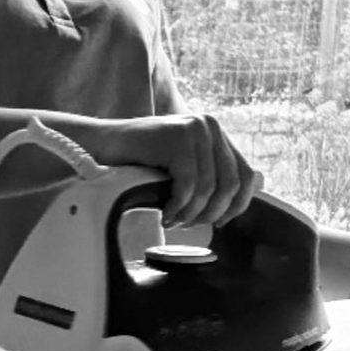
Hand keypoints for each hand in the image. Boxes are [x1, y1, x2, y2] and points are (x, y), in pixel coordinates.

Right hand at [95, 112, 260, 228]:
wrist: (103, 144)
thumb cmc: (141, 159)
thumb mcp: (184, 164)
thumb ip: (210, 173)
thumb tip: (243, 199)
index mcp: (215, 131)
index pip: (246, 173)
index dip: (237, 204)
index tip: (221, 221)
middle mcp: (209, 126)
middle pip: (231, 184)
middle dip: (211, 213)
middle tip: (189, 224)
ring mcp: (194, 129)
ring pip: (208, 188)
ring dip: (191, 212)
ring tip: (174, 219)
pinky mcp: (177, 138)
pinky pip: (188, 185)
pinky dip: (177, 206)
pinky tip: (165, 213)